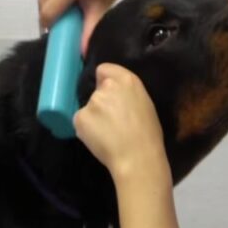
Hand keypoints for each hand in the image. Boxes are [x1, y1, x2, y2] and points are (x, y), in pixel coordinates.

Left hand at [74, 64, 167, 182]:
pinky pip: (81, 122)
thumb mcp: (144, 104)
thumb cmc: (148, 135)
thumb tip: (116, 97)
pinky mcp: (79, 117)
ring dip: (94, 118)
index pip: (104, 70)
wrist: (137, 158)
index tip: (110, 95)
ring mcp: (91, 102)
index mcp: (127, 80)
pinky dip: (86, 130)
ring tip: (108, 134)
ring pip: (88, 108)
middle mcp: (107, 87)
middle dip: (101, 102)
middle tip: (113, 121)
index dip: (105, 81)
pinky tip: (99, 140)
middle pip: (96, 91)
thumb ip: (127, 94)